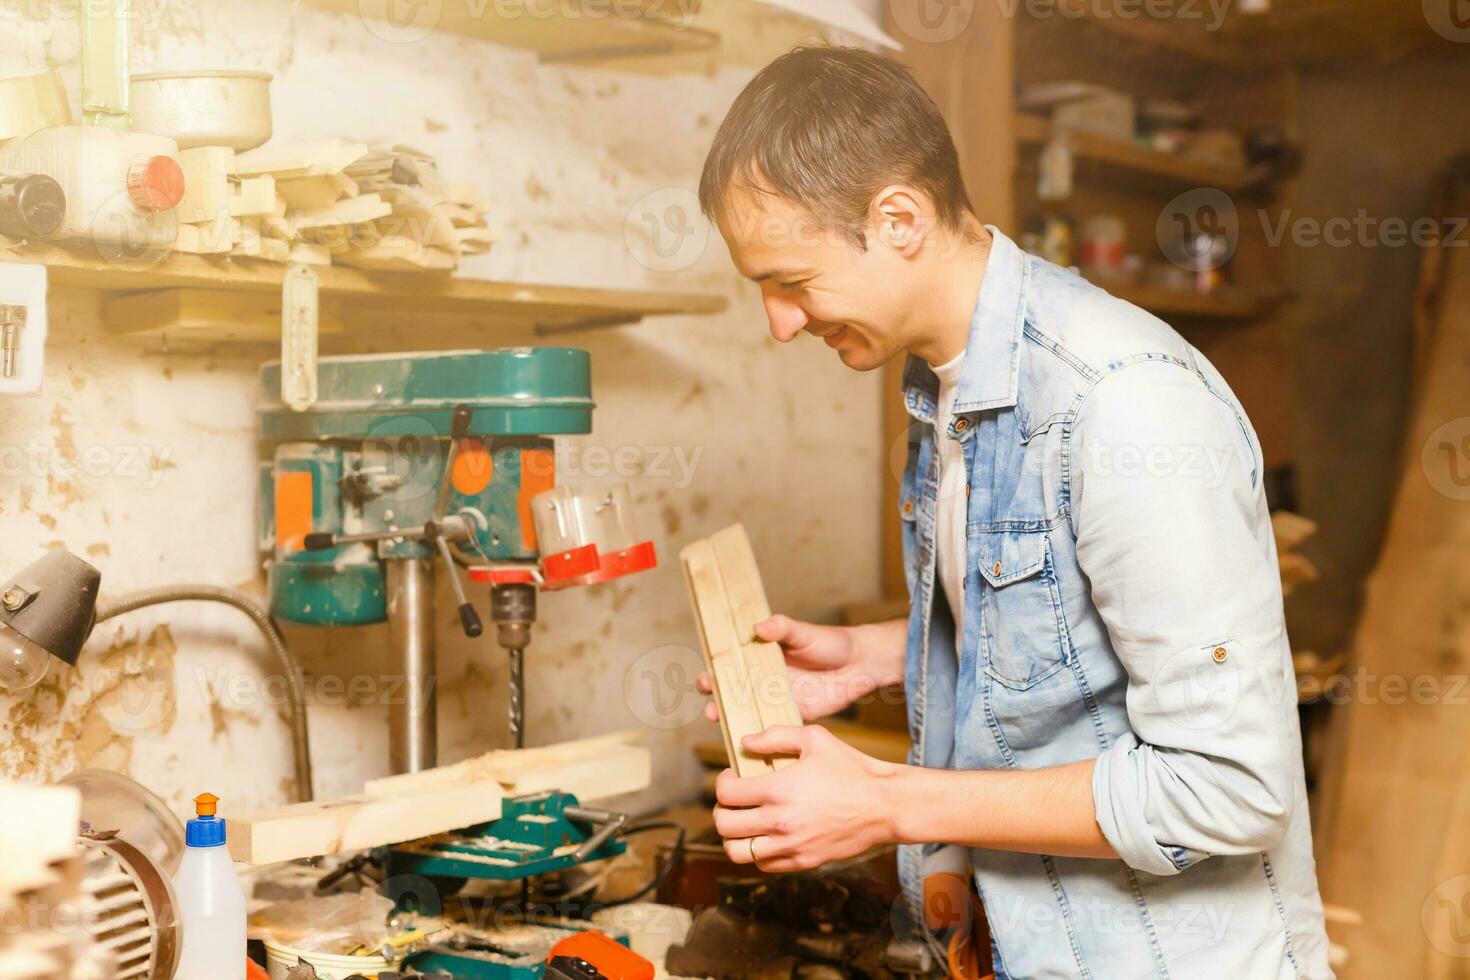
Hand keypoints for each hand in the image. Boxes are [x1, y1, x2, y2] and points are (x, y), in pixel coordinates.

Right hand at [698, 614, 894, 722]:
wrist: (860, 665)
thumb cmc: (830, 643)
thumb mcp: (804, 632)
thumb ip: (783, 628)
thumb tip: (759, 627)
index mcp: (762, 655)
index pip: (731, 663)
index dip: (715, 670)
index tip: (706, 677)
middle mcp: (764, 678)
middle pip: (733, 689)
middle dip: (717, 696)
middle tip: (711, 701)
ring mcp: (776, 697)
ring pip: (747, 709)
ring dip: (731, 716)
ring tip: (720, 719)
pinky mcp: (792, 713)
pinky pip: (771, 725)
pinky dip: (758, 733)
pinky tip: (747, 740)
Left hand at [713, 725, 898, 871]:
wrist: (884, 805)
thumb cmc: (851, 768)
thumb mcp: (815, 738)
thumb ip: (776, 736)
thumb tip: (746, 742)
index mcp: (778, 789)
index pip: (725, 793)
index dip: (722, 782)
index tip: (732, 777)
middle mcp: (779, 822)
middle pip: (724, 824)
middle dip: (722, 808)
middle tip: (733, 800)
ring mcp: (790, 846)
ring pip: (737, 852)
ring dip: (733, 836)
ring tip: (743, 823)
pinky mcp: (803, 861)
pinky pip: (763, 864)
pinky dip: (757, 852)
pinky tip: (767, 835)